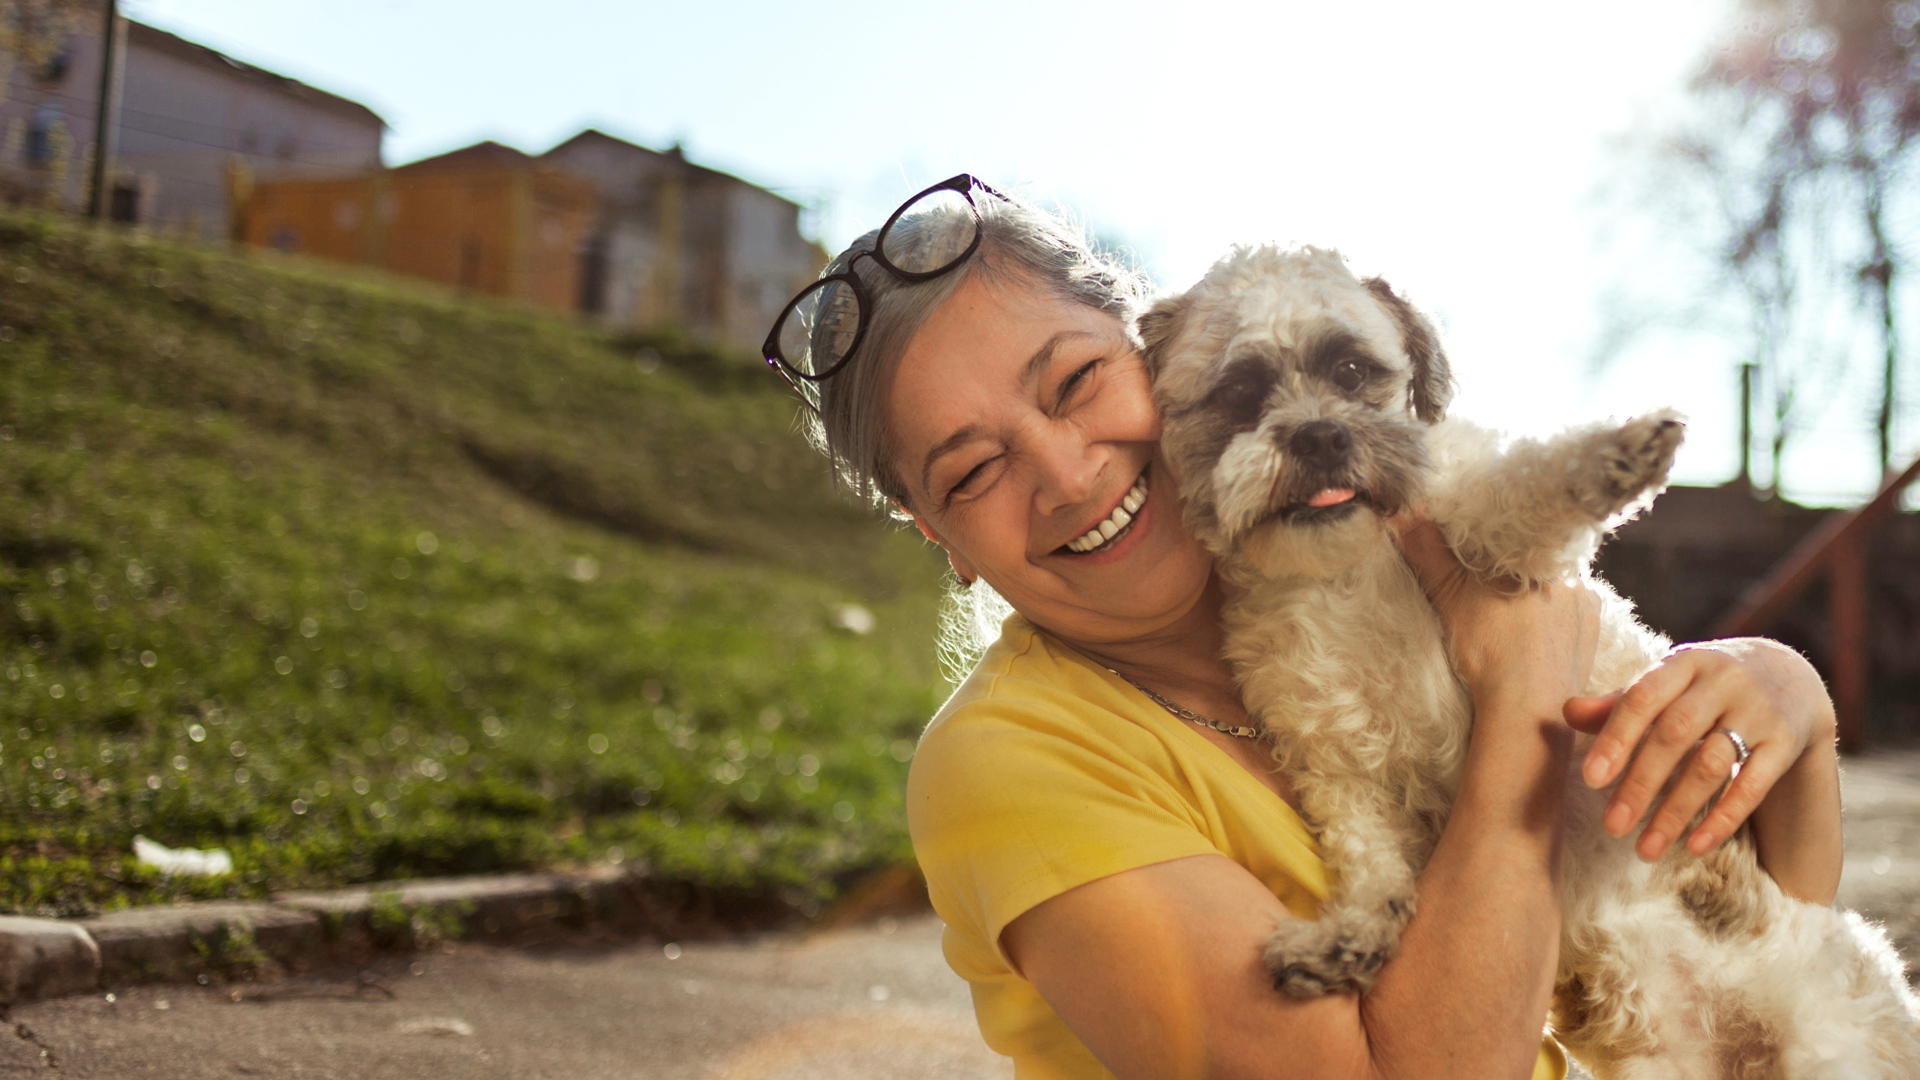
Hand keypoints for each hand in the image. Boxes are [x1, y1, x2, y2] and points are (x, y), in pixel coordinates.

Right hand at [1393, 516, 1599, 718]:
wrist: (1526, 711)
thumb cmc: (1493, 651)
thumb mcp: (1451, 596)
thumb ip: (1430, 552)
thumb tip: (1405, 514)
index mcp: (1548, 560)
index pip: (1524, 533)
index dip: (1500, 535)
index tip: (1478, 547)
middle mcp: (1577, 581)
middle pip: (1539, 561)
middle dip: (1515, 566)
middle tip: (1487, 580)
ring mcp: (1587, 614)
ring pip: (1555, 589)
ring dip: (1535, 594)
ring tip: (1507, 611)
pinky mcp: (1590, 642)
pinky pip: (1569, 618)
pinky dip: (1549, 620)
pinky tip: (1528, 634)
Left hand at [1565, 638, 1837, 862]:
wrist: (1790, 679)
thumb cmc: (1704, 688)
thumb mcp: (1666, 685)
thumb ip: (1619, 703)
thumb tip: (1566, 712)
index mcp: (1684, 663)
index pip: (1642, 699)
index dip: (1615, 739)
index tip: (1590, 780)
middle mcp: (1724, 682)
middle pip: (1675, 735)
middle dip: (1641, 784)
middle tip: (1612, 827)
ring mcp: (1760, 711)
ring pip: (1712, 766)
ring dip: (1676, 812)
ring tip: (1645, 849)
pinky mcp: (1786, 742)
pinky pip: (1753, 787)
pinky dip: (1722, 819)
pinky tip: (1693, 847)